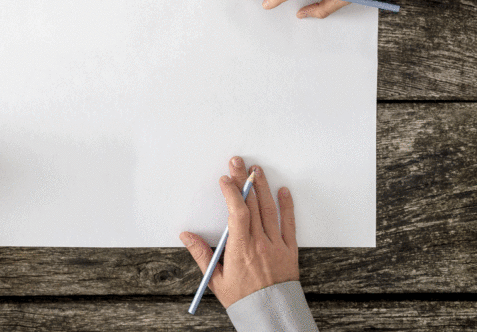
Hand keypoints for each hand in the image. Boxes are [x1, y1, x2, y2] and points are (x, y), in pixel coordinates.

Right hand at [180, 156, 298, 308]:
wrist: (270, 314)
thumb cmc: (242, 298)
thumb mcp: (215, 279)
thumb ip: (201, 254)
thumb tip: (186, 236)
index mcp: (241, 249)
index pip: (237, 212)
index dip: (232, 192)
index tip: (225, 179)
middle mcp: (260, 243)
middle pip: (252, 204)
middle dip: (244, 180)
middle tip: (238, 163)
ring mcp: (276, 245)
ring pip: (270, 209)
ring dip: (262, 187)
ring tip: (257, 170)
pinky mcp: (290, 249)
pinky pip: (289, 223)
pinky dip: (287, 205)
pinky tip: (282, 191)